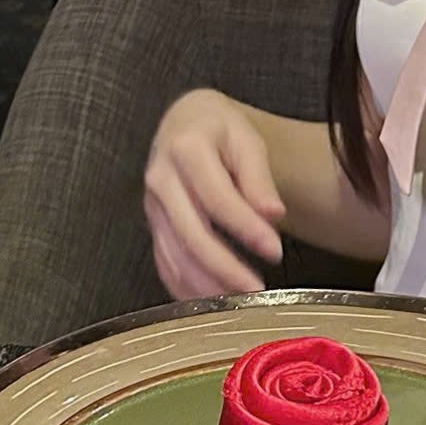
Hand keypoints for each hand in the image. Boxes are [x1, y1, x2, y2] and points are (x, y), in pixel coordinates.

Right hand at [144, 90, 285, 300]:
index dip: (245, 228)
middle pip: (191, 233)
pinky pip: (163, 261)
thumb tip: (273, 215)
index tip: (275, 252)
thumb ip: (258, 178)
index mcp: (186, 149)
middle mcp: (161, 178)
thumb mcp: (246, 140)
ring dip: (205, 285)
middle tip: (256, 290)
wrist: (184, 121)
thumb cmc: (220, 130)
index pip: (218, 198)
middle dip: (224, 267)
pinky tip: (208, 302)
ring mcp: (151, 205)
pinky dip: (184, 286)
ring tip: (238, 303)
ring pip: (174, 255)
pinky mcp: (151, 224)